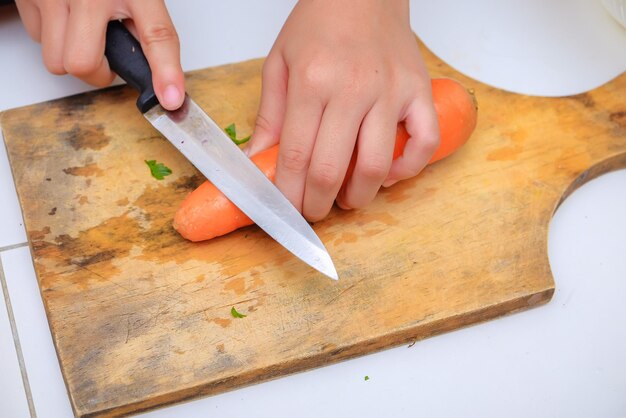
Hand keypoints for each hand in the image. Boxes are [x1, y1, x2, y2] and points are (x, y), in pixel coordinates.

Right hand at [15, 0, 184, 109]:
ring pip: (56, 60)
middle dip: (96, 71)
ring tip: (85, 33)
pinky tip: (66, 17)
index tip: (170, 98)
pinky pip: (37, 38)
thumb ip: (149, 28)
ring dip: (72, 56)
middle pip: (82, 64)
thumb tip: (162, 77)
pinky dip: (53, 37)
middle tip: (107, 56)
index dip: (165, 71)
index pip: (156, 36)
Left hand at [246, 0, 438, 220]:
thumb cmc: (320, 23)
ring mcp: (391, 92)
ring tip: (346, 198)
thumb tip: (258, 161)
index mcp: (312, 81)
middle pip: (332, 169)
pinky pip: (424, 143)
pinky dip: (407, 170)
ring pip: (376, 166)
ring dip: (359, 197)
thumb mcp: (280, 63)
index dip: (288, 193)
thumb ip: (269, 115)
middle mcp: (352, 89)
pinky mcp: (419, 91)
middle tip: (313, 210)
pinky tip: (388, 175)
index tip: (286, 209)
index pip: (295, 155)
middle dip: (317, 204)